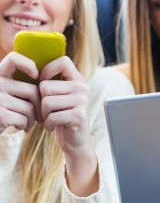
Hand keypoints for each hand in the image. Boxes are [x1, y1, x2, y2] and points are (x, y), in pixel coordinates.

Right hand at [0, 52, 40, 133]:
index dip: (28, 64)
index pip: (13, 59)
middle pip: (32, 91)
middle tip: (39, 115)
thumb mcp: (10, 92)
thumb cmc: (6, 110)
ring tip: (27, 121)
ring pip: (29, 108)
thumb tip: (48, 79)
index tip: (36, 76)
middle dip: (39, 106)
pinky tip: (20, 127)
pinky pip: (23, 119)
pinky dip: (25, 125)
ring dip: (33, 118)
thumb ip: (22, 83)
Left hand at [39, 56, 97, 195]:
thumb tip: (33, 69)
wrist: (76, 140)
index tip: (43, 83)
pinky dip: (49, 124)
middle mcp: (82, 88)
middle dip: (41, 102)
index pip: (63, 62)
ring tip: (52, 118)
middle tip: (48, 111)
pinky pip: (52, 116)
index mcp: (78, 80)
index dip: (48, 70)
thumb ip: (53, 82)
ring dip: (44, 114)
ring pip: (46, 102)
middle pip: (46, 86)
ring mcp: (82, 102)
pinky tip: (54, 126)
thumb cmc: (62, 115)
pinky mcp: (79, 116)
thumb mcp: (60, 96)